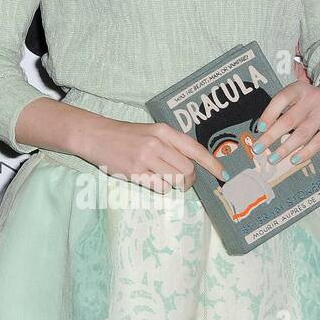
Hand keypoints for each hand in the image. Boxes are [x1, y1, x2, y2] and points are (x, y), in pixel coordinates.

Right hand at [74, 117, 228, 194]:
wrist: (96, 135)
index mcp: (163, 131)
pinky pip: (160, 187)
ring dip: (175, 185)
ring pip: (175, 180)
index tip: (223, 174)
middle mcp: (157, 143)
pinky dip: (161, 188)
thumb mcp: (150, 132)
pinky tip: (152, 181)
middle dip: (190, 180)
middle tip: (184, 182)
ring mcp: (145, 158)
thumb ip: (170, 144)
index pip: (195, 149)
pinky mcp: (135, 172)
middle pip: (188, 169)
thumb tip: (193, 165)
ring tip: (166, 181)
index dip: (212, 163)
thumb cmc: (125, 135)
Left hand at [253, 77, 319, 167]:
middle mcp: (314, 97)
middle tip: (258, 149)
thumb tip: (264, 131)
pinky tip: (293, 160)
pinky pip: (318, 142)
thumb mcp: (297, 97)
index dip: (269, 114)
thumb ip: (283, 109)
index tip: (260, 129)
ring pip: (302, 134)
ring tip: (273, 158)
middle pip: (289, 120)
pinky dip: (305, 153)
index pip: (281, 99)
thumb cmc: (310, 102)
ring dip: (285, 148)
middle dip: (271, 137)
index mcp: (299, 88)